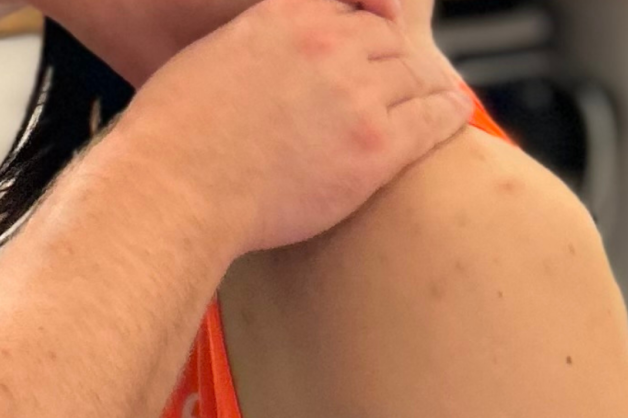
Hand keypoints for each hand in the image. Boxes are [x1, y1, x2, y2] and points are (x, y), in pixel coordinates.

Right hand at [88, 0, 474, 255]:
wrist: (174, 188)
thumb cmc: (173, 136)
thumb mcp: (210, 57)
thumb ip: (257, 43)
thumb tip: (267, 54)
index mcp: (286, 15)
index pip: (354, 2)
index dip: (369, 21)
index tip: (379, 33)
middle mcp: (328, 44)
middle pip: (388, 38)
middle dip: (395, 57)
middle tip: (405, 76)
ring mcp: (356, 94)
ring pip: (416, 74)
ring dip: (425, 85)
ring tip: (436, 95)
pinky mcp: (374, 147)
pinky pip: (432, 120)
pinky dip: (447, 112)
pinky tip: (454, 112)